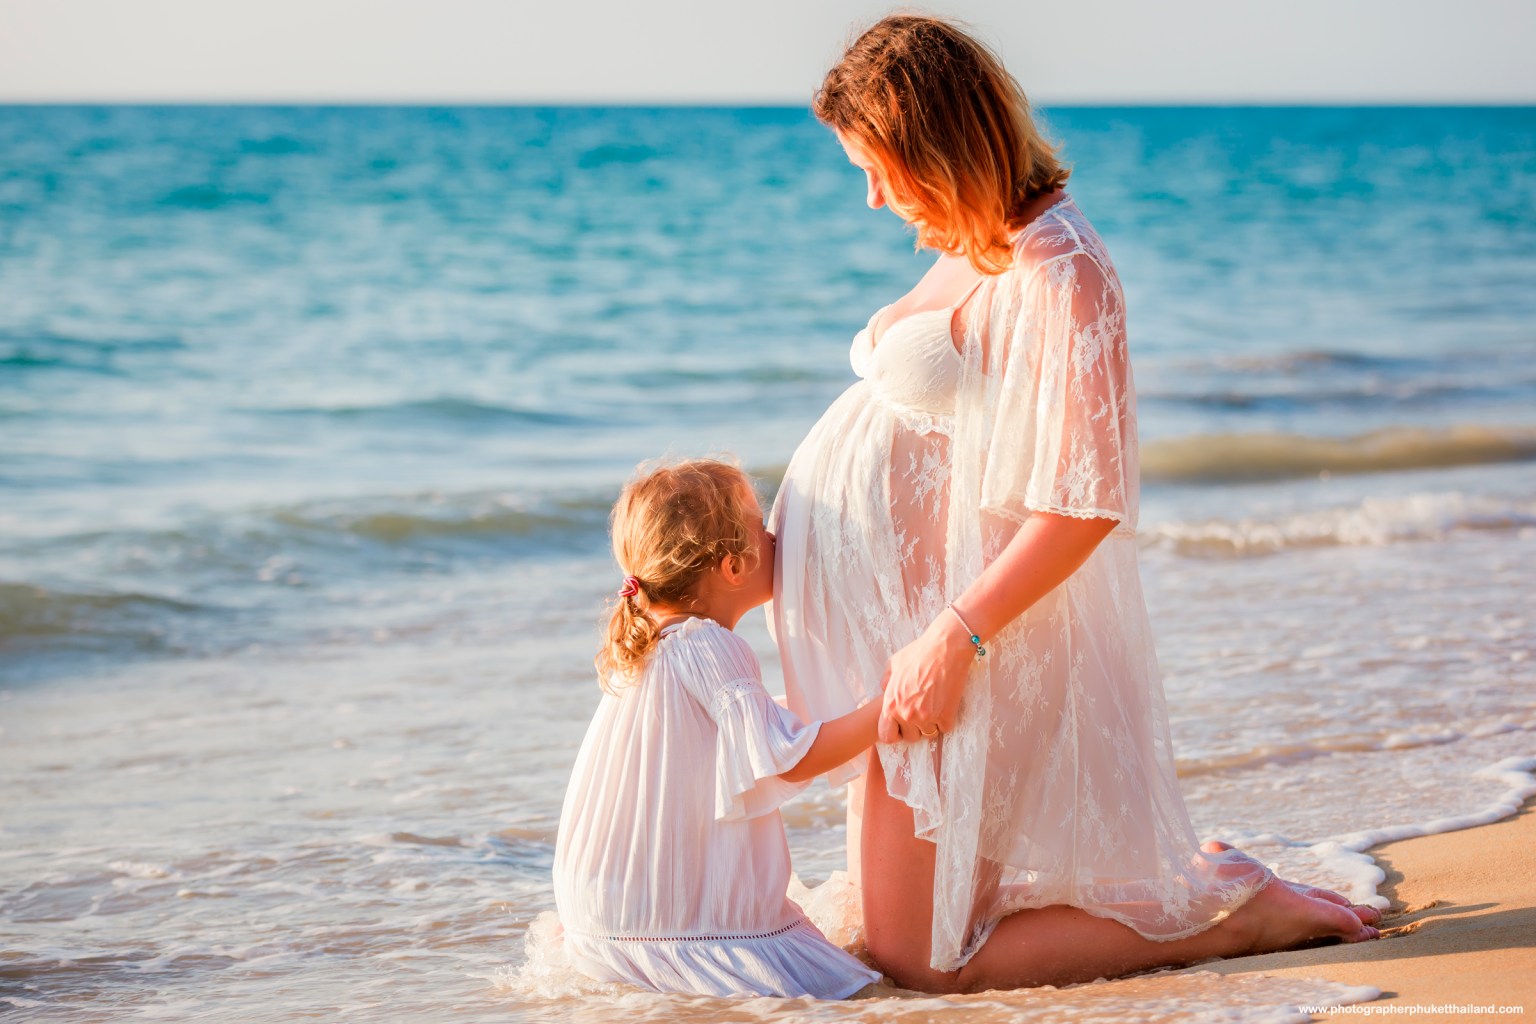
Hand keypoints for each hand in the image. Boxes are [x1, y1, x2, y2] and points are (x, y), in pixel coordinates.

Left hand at [877, 610, 974, 742]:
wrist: (946, 647)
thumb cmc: (919, 653)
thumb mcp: (893, 664)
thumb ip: (886, 682)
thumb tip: (885, 692)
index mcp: (891, 705)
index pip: (886, 736)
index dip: (894, 732)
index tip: (901, 725)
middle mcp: (907, 714)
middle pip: (911, 737)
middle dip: (915, 727)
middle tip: (922, 709)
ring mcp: (927, 717)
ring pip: (928, 734)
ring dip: (931, 723)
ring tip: (933, 704)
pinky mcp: (946, 716)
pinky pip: (944, 728)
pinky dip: (945, 719)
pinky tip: (945, 702)